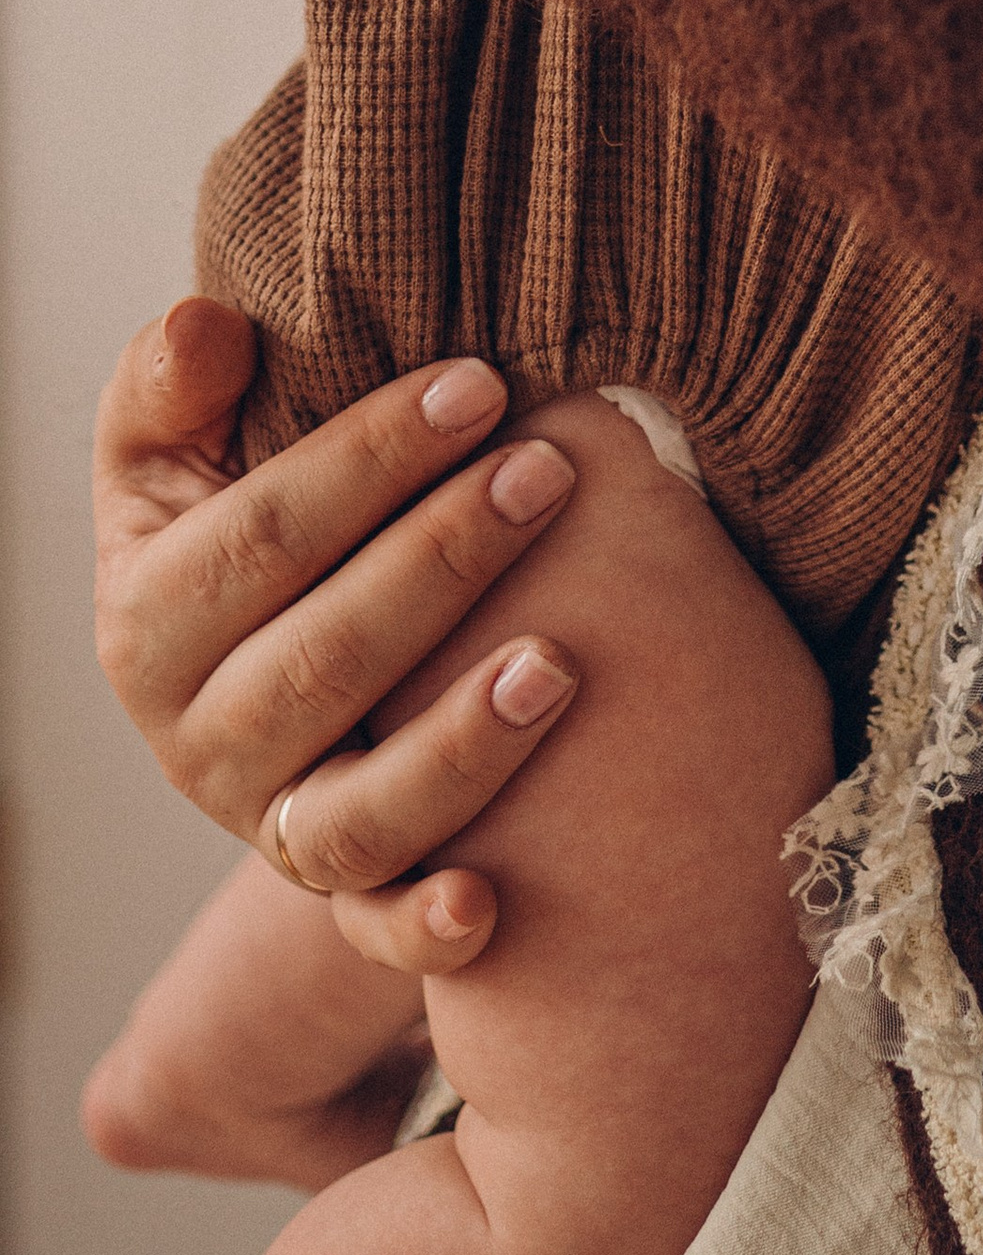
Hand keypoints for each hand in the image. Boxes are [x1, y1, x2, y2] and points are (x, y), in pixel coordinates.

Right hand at [95, 299, 583, 975]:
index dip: (371, 456)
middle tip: (550, 470)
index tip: (480, 383)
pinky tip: (488, 904)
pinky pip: (375, 929)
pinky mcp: (341, 895)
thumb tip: (205, 326)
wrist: (279, 649)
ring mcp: (271, 828)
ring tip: (562, 661)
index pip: (263, 536)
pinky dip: (421, 927)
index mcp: (147, 622)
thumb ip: (175, 384)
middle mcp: (197, 743)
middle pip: (324, 659)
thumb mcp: (181, 448)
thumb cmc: (250, 520)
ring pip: (356, 809)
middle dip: (442, 558)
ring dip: (457, 745)